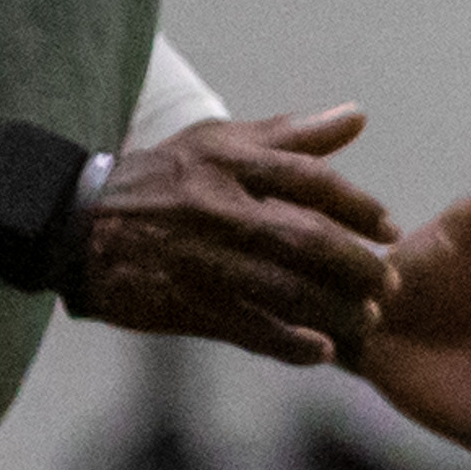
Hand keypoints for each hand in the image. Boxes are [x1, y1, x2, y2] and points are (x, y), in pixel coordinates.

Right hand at [75, 108, 400, 366]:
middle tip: (389, 283)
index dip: (358, 207)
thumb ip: (292, 135)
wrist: (79, 226)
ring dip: (333, 309)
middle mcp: (224, 212)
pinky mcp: (188, 304)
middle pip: (307, 240)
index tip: (390, 229)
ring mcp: (206, 262)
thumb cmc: (162, 179)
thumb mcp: (220, 142)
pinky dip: (287, 343)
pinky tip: (320, 352)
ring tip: (366, 321)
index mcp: (233, 165)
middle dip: (356, 265)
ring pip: (285, 290)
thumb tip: (356, 117)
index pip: (311, 181)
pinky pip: (248, 328)